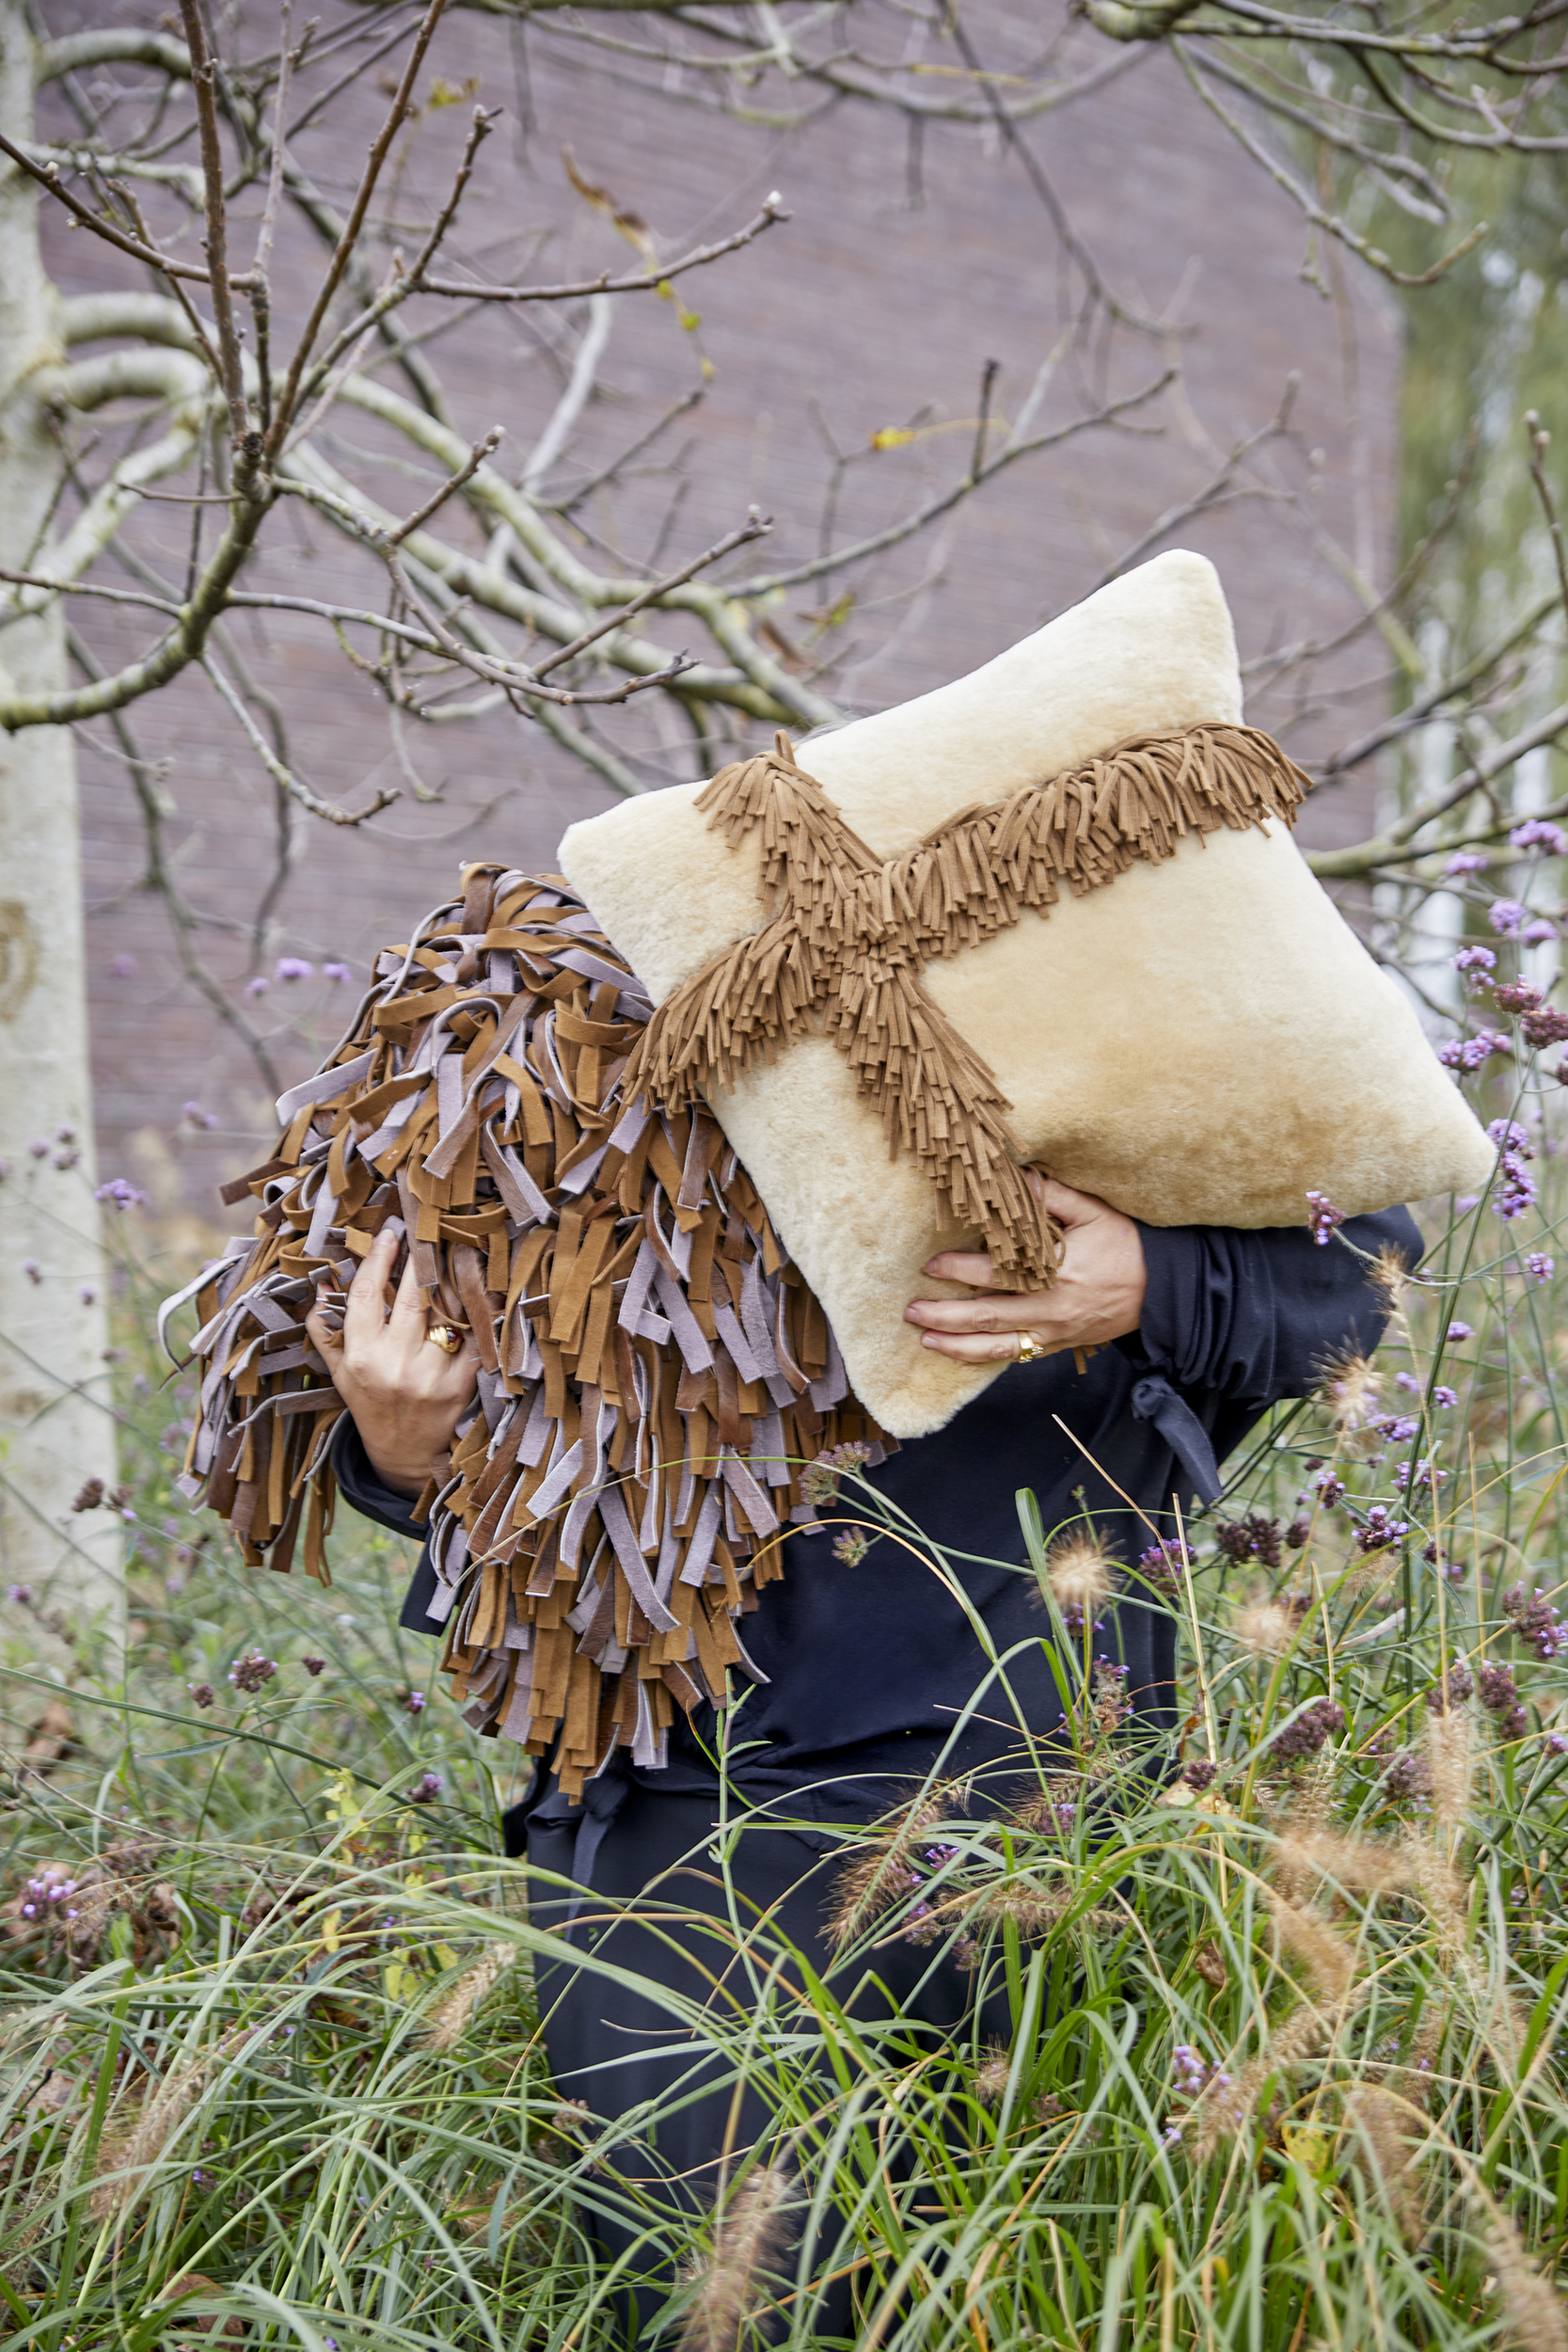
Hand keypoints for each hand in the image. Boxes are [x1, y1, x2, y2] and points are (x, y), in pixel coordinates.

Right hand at [305, 1225, 479, 1496]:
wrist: (405, 1455)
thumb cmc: (370, 1405)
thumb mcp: (339, 1373)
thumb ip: (325, 1331)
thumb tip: (322, 1286)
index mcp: (361, 1358)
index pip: (367, 1295)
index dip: (378, 1259)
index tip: (388, 1234)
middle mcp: (394, 1365)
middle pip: (411, 1296)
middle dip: (419, 1258)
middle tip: (427, 1231)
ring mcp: (430, 1374)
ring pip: (444, 1311)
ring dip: (450, 1279)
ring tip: (453, 1253)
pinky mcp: (462, 1383)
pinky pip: (472, 1336)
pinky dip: (475, 1312)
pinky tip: (478, 1290)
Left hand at [903, 1176, 1145, 1364]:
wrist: (1161, 1290)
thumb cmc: (1126, 1246)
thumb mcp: (1094, 1213)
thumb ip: (1053, 1197)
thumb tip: (1017, 1177)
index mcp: (1055, 1274)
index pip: (997, 1274)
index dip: (961, 1270)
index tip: (932, 1265)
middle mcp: (1051, 1309)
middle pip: (989, 1318)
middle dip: (946, 1317)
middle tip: (913, 1311)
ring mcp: (1054, 1332)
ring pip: (998, 1347)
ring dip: (958, 1347)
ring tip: (926, 1341)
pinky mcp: (1059, 1345)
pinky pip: (1017, 1356)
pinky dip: (986, 1357)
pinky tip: (962, 1353)